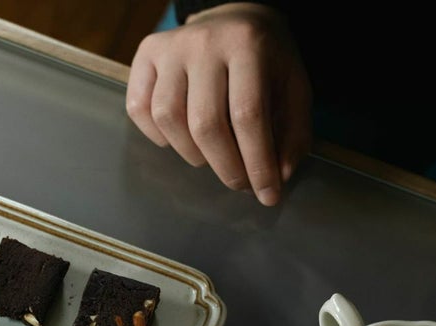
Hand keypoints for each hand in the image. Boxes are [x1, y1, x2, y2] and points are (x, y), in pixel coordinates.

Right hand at [126, 2, 311, 205]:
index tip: (267, 195)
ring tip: (213, 159)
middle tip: (241, 184)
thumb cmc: (269, 64)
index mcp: (248, 45)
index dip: (257, 164)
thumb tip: (278, 177)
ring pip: (169, 119)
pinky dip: (158, 137)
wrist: (237, 20)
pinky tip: (181, 140)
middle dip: (227, 168)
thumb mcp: (296, 91)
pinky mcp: (146, 54)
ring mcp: (170, 46)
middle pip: (205, 123)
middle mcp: (204, 42)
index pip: (248, 116)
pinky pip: (140, 109)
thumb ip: (293, 135)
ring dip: (193, 155)